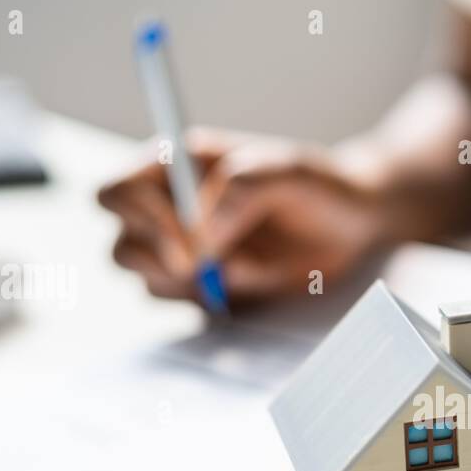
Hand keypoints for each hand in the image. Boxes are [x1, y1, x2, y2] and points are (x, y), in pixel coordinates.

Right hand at [97, 128, 388, 305]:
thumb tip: (202, 238)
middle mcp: (169, 209)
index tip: (189, 239)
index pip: (117, 192)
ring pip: (146, 277)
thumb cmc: (319, 185)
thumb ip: (241, 190)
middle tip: (203, 266)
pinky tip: (250, 281)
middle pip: (122, 242)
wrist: (353, 224)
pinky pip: (184, 304)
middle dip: (156, 258)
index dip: (140, 218)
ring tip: (242, 266)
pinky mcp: (204, 286)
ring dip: (185, 282)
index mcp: (175, 166)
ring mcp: (184, 251)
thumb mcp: (288, 170)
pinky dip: (209, 300)